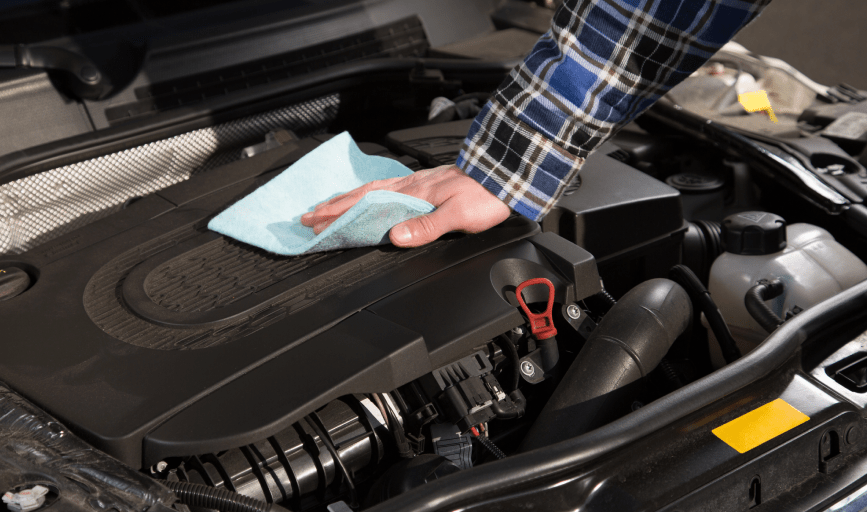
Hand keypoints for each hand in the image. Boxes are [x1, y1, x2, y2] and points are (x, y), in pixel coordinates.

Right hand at [300, 164, 510, 247]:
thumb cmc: (484, 196)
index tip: (316, 222)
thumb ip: (425, 227)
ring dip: (347, 198)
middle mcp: (410, 186)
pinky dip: (368, 191)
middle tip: (307, 216)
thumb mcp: (457, 217)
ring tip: (326, 205)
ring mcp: (416, 183)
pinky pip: (386, 185)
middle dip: (333, 206)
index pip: (367, 205)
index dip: (340, 215)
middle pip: (362, 196)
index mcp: (412, 195)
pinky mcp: (425, 182)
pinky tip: (366, 194)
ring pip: (371, 189)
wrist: (505, 175)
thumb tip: (395, 237)